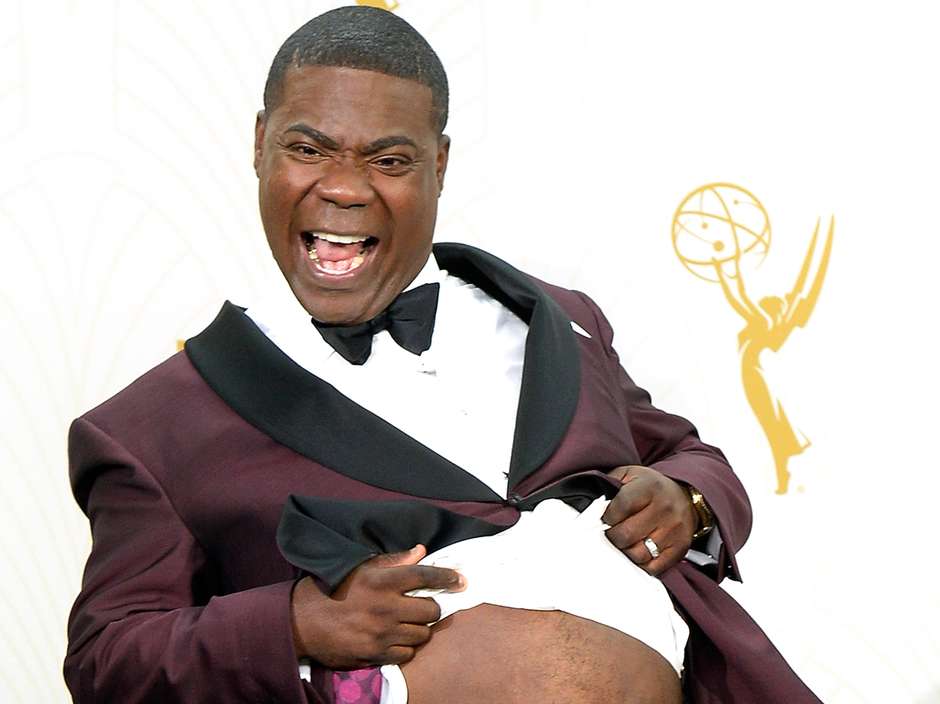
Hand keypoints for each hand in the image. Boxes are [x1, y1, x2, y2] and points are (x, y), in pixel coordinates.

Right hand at [290, 544, 464, 668]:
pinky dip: (407, 647)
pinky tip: (397, 638)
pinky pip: (407, 653)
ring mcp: (381, 633)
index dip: (447, 577)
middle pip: (431, 609)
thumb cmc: (331, 589)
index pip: (425, 576)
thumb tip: (421, 551)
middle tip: (423, 605)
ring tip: (408, 622)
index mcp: (382, 580)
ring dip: (420, 627)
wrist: (302, 622)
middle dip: (432, 607)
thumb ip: (393, 561)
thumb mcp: (360, 568)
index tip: (460, 580)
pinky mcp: (375, 653)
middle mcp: (385, 606)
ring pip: (422, 633)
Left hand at [602, 465, 696, 575]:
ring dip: (625, 551)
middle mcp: (664, 509)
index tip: (605, 519)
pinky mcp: (680, 548)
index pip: (620, 507)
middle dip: (613, 536)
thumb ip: (609, 484)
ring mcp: (674, 530)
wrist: (684, 496)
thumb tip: (586, 501)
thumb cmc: (650, 488)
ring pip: (638, 554)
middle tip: (612, 533)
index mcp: (649, 488)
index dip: (607, 517)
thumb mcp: (630, 475)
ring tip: (625, 542)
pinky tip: (638, 551)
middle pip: (626, 535)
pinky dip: (641, 563)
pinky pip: (653, 567)